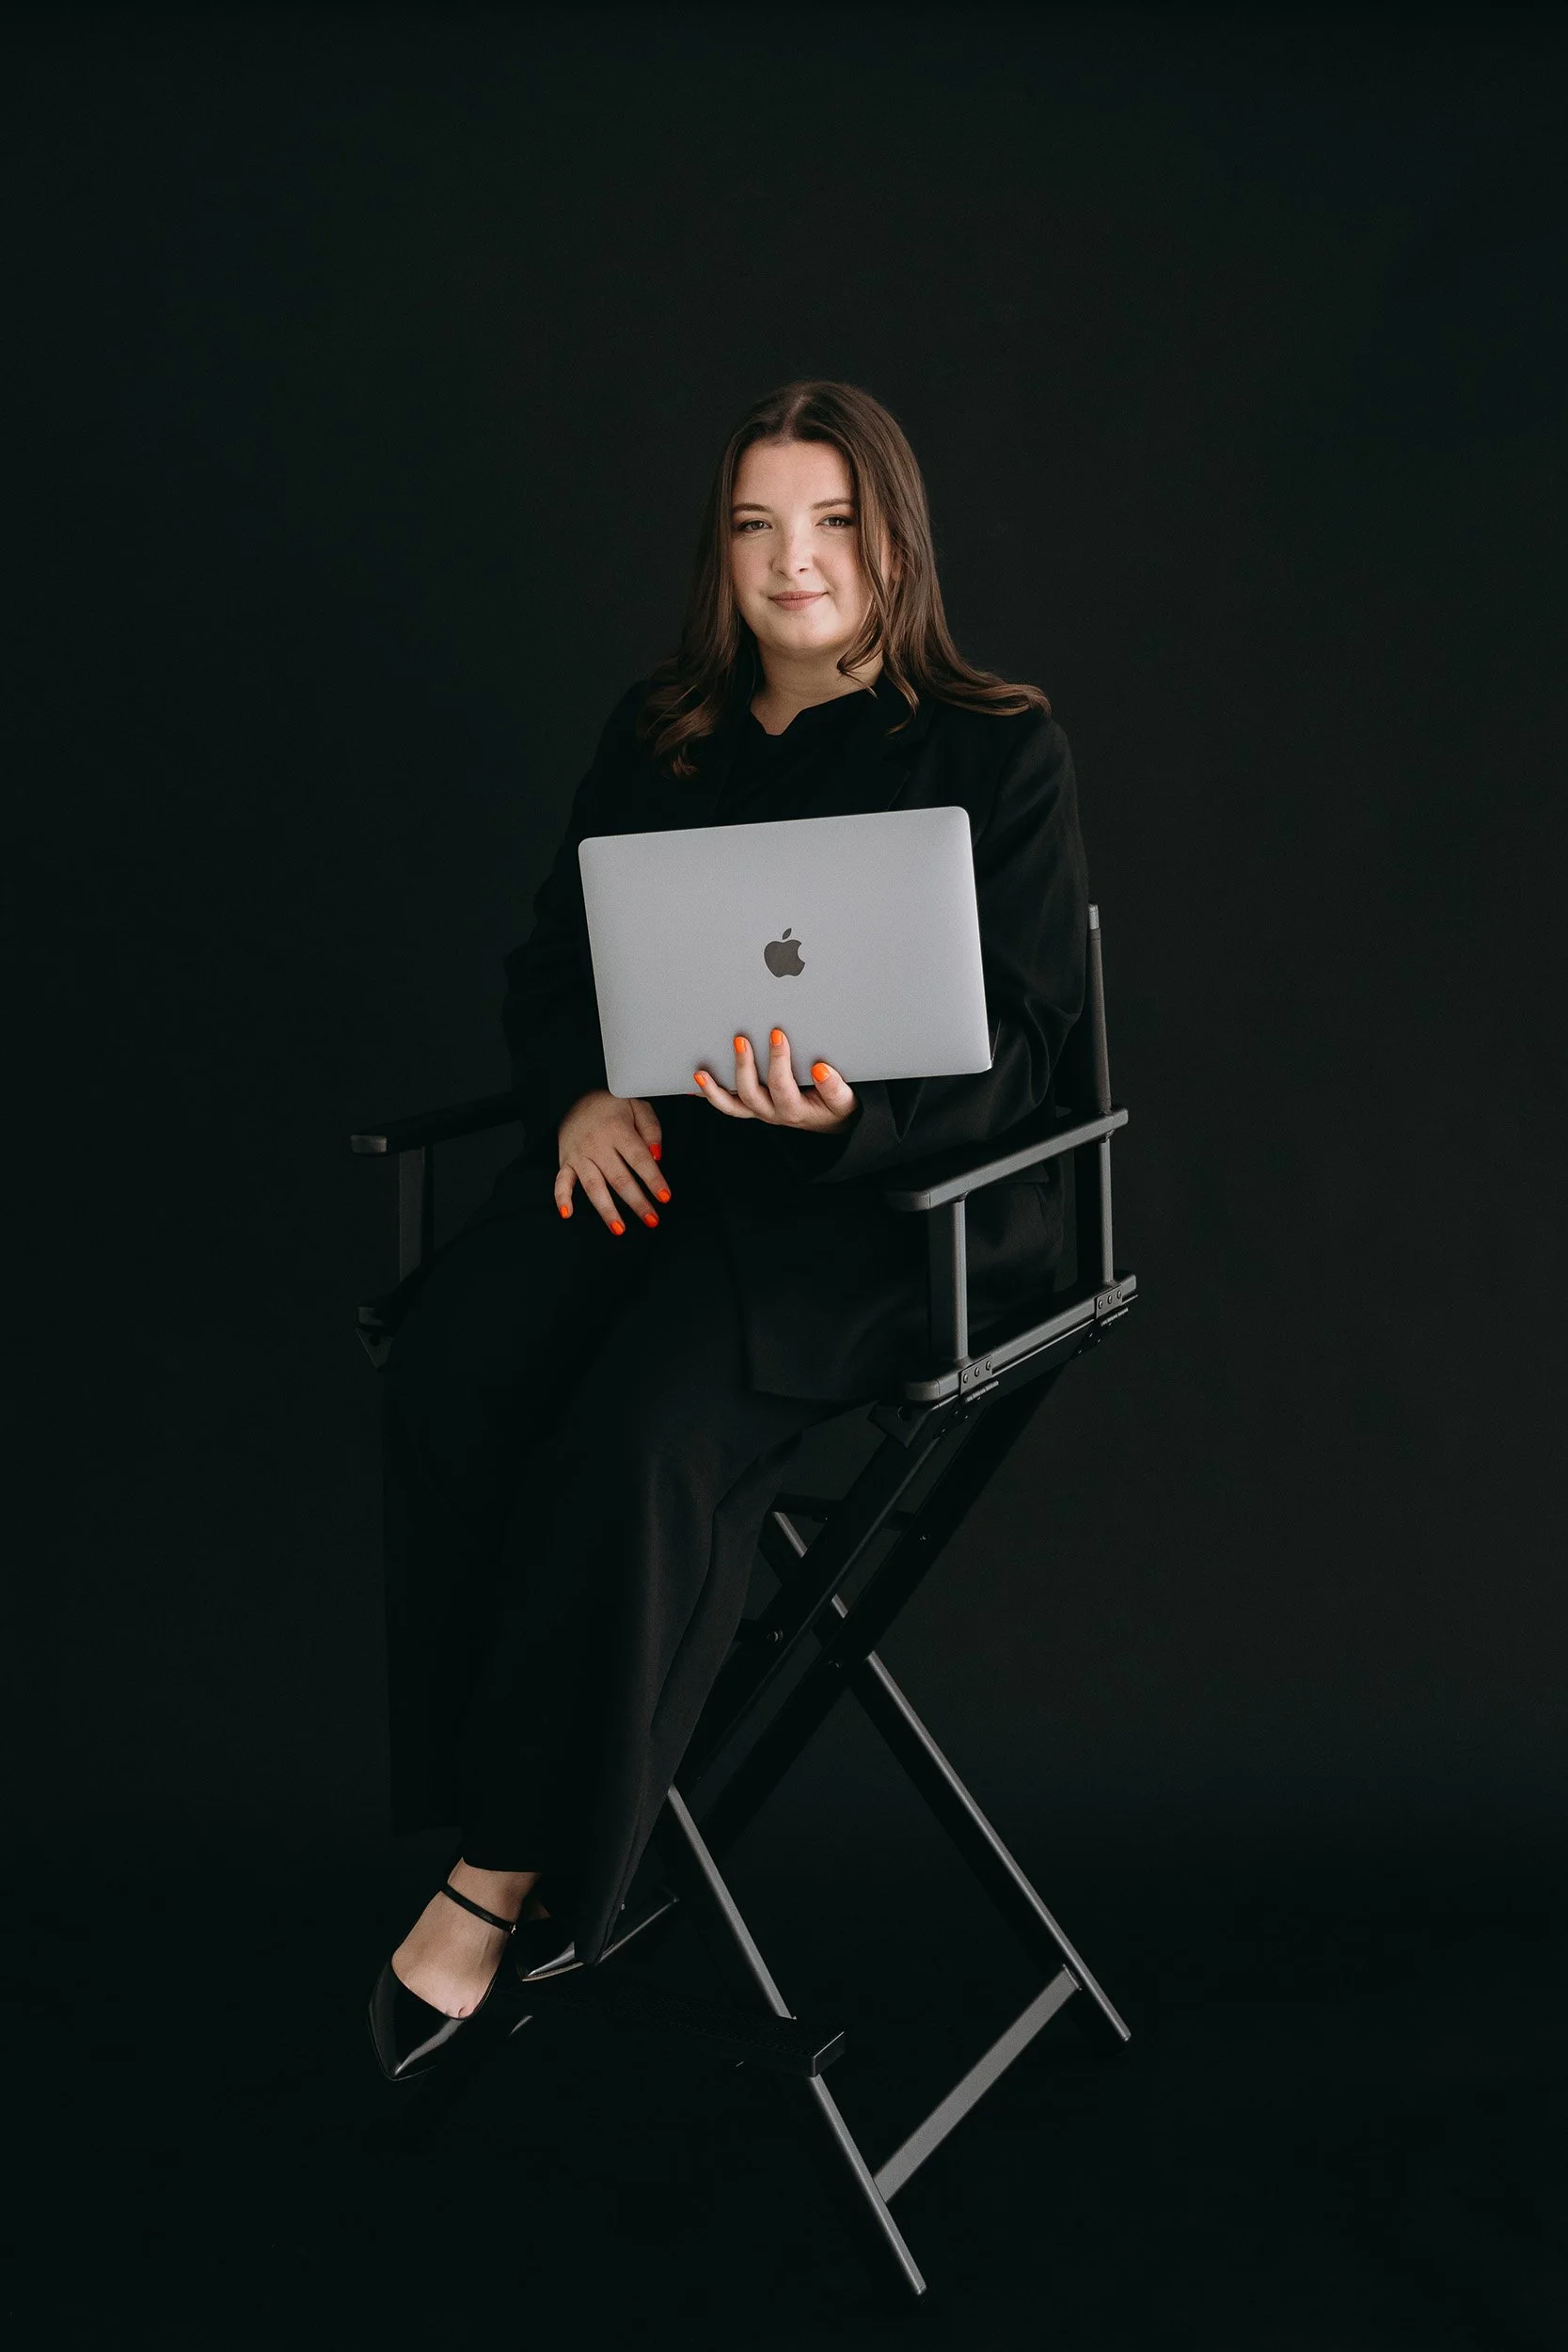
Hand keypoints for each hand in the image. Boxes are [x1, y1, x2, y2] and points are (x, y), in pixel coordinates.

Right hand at [555, 1089, 669, 1234]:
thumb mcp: (637, 1105)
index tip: (665, 1197)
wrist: (576, 1095)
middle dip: (637, 1202)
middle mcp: (597, 1145)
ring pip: (593, 1187)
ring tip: (620, 1229)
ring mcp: (579, 1155)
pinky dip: (561, 1198)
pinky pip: (561, 1182)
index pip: (639, 1159)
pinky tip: (567, 1214)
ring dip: (607, 1210)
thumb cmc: (613, 1104)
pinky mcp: (566, 1161)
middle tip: (652, 1220)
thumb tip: (657, 1156)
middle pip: (619, 1179)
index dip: (653, 1179)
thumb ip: (651, 1129)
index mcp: (618, 1130)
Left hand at [693, 1028, 859, 1131]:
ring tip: (701, 1072)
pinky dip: (711, 1094)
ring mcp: (760, 1111)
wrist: (831, 1121)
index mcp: (796, 1110)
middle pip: (752, 1093)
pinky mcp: (751, 1108)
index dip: (778, 1061)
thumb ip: (835, 1088)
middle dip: (744, 1065)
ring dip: (715, 1088)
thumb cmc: (836, 1106)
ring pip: (733, 1104)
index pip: (782, 1086)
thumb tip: (820, 1069)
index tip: (777, 1035)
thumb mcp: (844, 1100)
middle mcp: (773, 1113)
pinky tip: (697, 1081)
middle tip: (740, 1039)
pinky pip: (728, 1105)